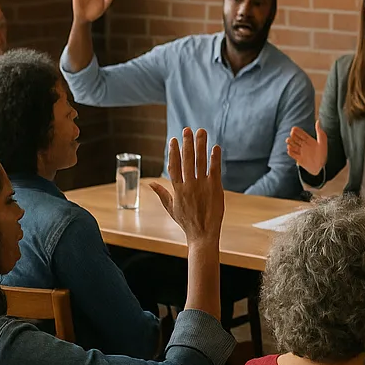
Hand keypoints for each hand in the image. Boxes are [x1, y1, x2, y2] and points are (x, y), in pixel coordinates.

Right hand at [151, 128, 224, 244]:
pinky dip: (215, 159)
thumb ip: (161, 194)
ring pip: (200, 162)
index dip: (173, 152)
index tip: (173, 139)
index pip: (174, 166)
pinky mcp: (215, 189)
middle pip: (187, 160)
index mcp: (177, 189)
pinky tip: (215, 147)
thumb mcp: (171, 208)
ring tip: (201, 131)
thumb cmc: (187, 222)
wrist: (203, 235)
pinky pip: (215, 170)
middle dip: (187, 143)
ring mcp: (202, 186)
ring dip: (201, 145)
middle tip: (188, 129)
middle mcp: (189, 186)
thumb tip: (150, 184)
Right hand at [286, 121, 327, 175]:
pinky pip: (293, 155)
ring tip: (288, 140)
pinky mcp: (299, 159)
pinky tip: (289, 149)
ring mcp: (301, 152)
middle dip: (293, 137)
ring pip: (294, 146)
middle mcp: (304, 146)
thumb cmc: (323, 154)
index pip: (302, 134)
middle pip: (296, 139)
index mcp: (310, 141)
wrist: (321, 167)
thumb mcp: (322, 142)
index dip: (298, 131)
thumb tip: (318, 121)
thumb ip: (319, 132)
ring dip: (290, 143)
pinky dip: (291, 152)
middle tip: (291, 135)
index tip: (293, 128)